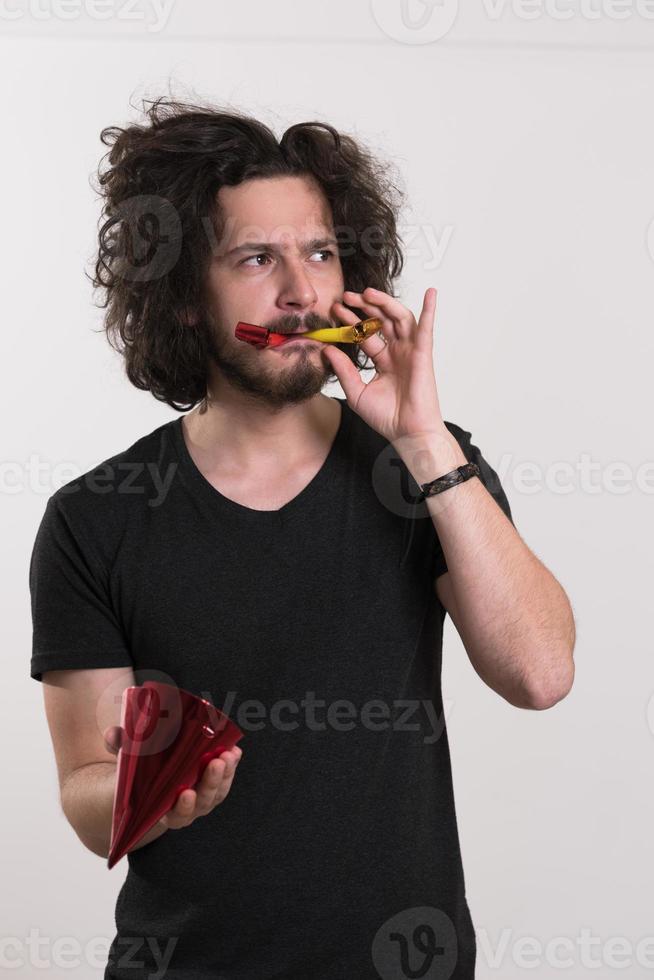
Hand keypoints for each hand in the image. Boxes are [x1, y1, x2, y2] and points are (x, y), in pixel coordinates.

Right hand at [103, 725, 242, 830]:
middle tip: (215, 762)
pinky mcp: (212, 784)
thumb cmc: (136, 775)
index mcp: (163, 811)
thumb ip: (119, 748)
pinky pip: (225, 779)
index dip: (183, 807)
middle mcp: (186, 808)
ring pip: (218, 792)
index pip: (177, 816)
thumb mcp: (125, 762)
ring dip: (225, 773)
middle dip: (211, 783)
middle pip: (203, 802)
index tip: (185, 794)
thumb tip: (113, 733)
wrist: (147, 780)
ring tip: (229, 754)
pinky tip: (234, 751)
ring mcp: (201, 797)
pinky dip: (231, 766)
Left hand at [322, 286, 446, 449]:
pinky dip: (430, 309)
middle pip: (381, 321)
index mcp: (383, 361)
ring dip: (385, 303)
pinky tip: (431, 293)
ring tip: (367, 293)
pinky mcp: (423, 354)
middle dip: (364, 306)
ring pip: (399, 318)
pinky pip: (427, 328)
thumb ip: (343, 370)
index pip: (365, 334)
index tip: (334, 310)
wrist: (408, 433)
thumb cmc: (387, 418)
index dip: (351, 321)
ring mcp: (411, 352)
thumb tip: (327, 348)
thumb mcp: (357, 392)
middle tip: (345, 296)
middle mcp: (397, 352)